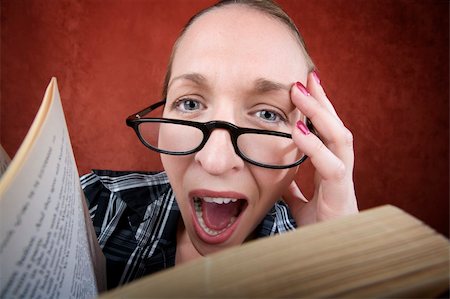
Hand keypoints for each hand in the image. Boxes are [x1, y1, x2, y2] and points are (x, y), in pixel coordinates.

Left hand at [283, 72, 357, 225]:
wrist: (330, 254)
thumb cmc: (319, 227)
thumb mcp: (299, 202)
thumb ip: (292, 188)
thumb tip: (279, 177)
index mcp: (331, 167)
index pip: (326, 131)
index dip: (318, 109)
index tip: (304, 86)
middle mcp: (340, 168)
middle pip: (335, 127)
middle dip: (321, 102)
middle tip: (305, 78)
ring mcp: (343, 180)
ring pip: (339, 138)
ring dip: (320, 114)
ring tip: (300, 93)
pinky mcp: (340, 195)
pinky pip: (331, 166)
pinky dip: (315, 146)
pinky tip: (298, 130)